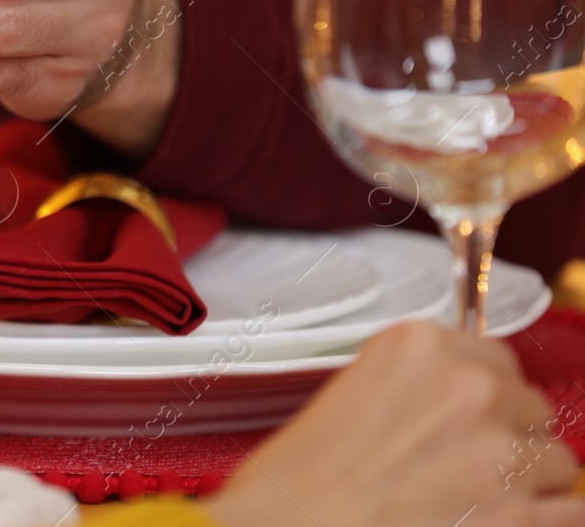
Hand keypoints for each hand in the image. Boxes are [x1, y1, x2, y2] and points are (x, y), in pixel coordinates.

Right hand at [208, 322, 582, 526]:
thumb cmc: (298, 482)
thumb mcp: (349, 396)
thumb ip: (415, 389)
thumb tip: (461, 409)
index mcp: (418, 346)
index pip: (496, 357)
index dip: (484, 394)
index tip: (471, 416)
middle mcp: (468, 387)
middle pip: (531, 407)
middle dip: (507, 438)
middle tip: (464, 468)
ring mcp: (499, 452)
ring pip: (558, 462)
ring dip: (527, 484)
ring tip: (480, 504)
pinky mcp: (519, 516)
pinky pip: (571, 513)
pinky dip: (545, 520)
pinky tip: (505, 524)